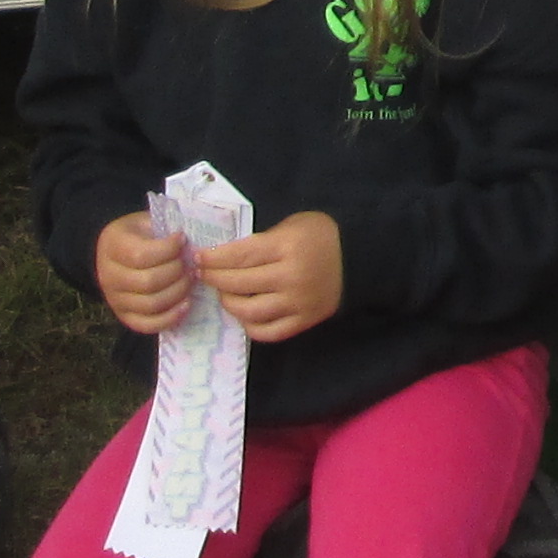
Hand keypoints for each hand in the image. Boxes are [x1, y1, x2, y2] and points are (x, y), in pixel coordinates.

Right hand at [96, 213, 195, 333]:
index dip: (168, 250)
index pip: (141, 256)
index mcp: (112, 247)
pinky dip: (170, 318)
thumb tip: (189, 241)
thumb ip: (163, 228)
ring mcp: (114, 299)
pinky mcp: (124, 317)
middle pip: (148, 282)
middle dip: (177, 273)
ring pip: (151, 305)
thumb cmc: (139, 234)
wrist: (116, 251)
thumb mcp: (146, 221)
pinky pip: (147, 325)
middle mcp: (108, 276)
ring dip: (178, 293)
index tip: (183, 240)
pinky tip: (186, 304)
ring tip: (191, 280)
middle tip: (191, 264)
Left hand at [197, 210, 345, 342]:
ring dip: (229, 303)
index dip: (214, 258)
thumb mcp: (291, 225)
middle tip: (204, 275)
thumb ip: (261, 241)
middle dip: (215, 278)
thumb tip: (223, 256)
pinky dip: (250, 326)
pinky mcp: (305, 320)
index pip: (239, 256)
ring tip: (224, 294)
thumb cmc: (321, 235)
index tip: (198, 258)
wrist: (359, 257)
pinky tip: (244, 315)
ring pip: (250, 311)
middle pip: (240, 282)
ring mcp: (298, 302)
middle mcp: (291, 277)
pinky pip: (269, 332)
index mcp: (287, 247)